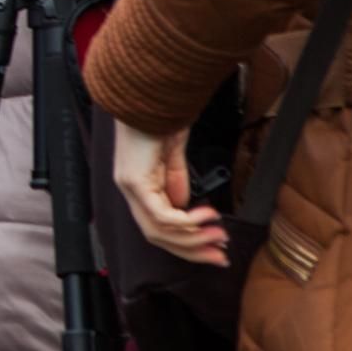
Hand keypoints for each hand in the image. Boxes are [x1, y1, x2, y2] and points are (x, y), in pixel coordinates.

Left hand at [112, 120, 227, 265]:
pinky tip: (208, 216)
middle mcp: (130, 190)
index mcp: (139, 186)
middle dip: (192, 251)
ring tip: (220, 235)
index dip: (186, 244)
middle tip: (221, 256)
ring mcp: (130, 187)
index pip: (158, 228)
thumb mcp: (172, 155)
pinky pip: (161, 215)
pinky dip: (187, 222)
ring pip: (159, 231)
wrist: (148, 94)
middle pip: (157, 236)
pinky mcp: (134, 181)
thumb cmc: (159, 117)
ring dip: (194, 238)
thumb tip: (185, 208)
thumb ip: (176, 181)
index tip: (214, 250)